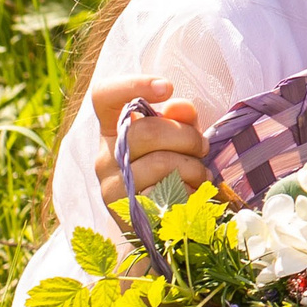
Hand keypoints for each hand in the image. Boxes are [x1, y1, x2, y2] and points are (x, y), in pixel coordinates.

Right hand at [89, 75, 210, 208]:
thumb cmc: (172, 169)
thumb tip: (179, 106)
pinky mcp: (128, 214)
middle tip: (203, 146)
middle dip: (185, 136)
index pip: (103, 96)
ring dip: (192, 167)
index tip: (167, 88)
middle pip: (144, 131)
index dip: (132, 85)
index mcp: (113, 130)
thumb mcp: (178, 138)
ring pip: (160, 163)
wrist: (163, 221)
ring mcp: (112, 187)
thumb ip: (180, 118)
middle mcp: (104, 157)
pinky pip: (167, 195)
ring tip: (201, 173)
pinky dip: (189, 192)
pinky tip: (192, 193)